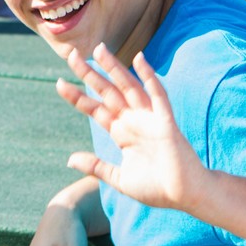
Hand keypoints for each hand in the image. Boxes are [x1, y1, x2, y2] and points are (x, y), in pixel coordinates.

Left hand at [55, 44, 205, 212]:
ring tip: (98, 49)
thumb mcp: (119, 179)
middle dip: (89, 74)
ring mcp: (149, 119)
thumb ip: (96, 167)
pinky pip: (157, 95)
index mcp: (122, 133)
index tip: (59, 83)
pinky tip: (139, 59)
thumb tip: (69, 160)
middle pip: (107, 92)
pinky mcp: (166, 121)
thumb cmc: (157, 189)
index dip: (78, 96)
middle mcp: (133, 120)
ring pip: (128, 87)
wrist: (186, 196)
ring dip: (114, 68)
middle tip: (71, 54)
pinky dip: (149, 77)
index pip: (95, 109)